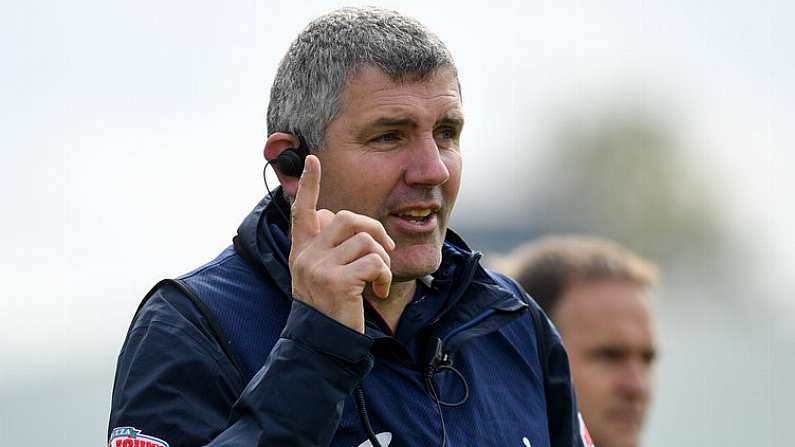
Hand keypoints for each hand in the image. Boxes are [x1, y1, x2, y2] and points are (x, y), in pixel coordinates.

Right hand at [288, 155, 394, 332]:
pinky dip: (385, 275)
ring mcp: (318, 268)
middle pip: (347, 218)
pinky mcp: (337, 282)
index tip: (312, 161)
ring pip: (365, 239)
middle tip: (385, 250)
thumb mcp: (321, 274)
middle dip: (374, 229)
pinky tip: (380, 291)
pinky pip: (374, 262)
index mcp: (301, 251)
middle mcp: (305, 256)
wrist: (323, 344)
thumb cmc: (330, 309)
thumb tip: (341, 218)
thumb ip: (328, 247)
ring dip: (382, 258)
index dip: (308, 185)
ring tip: (379, 279)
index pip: (302, 211)